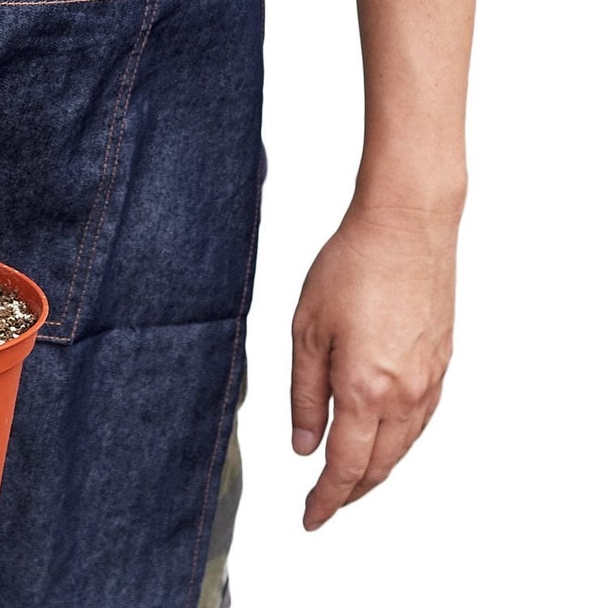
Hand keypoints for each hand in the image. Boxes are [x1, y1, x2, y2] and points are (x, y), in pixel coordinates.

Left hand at [290, 200, 458, 529]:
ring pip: (403, 446)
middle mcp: (405, 394)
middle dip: (351, 492)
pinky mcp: (442, 363)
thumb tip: (303, 445)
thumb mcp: (306, 329)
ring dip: (376, 469)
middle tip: (325, 504)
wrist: (406, 227)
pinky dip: (398, 440)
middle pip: (379, 465)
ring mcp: (429, 380)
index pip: (346, 466)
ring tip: (349, 478)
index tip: (309, 518)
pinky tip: (383, 436)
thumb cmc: (349, 267)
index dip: (325, 498)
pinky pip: (420, 420)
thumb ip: (304, 393)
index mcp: (365, 389)